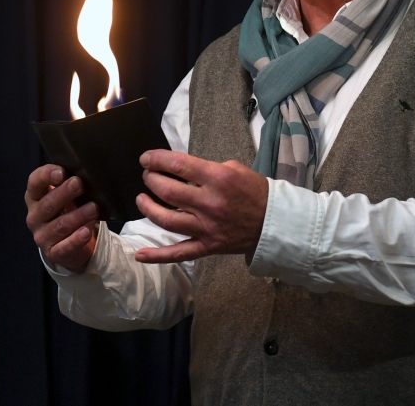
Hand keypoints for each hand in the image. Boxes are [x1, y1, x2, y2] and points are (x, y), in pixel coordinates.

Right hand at [25, 164, 98, 272]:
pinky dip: (76, 239)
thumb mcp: (67, 196)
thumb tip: (87, 174)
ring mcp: (42, 236)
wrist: (71, 244)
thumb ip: (71, 184)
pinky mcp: (53, 252)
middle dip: (64, 193)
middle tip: (79, 184)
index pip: (34, 182)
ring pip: (59, 226)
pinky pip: (65, 247)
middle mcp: (35, 216)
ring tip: (93, 208)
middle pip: (47, 204)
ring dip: (77, 216)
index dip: (47, 175)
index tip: (62, 172)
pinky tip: (86, 232)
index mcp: (35, 197)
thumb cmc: (68, 211)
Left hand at [134, 150, 268, 263]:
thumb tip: (179, 169)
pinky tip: (140, 254)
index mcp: (218, 179)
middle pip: (167, 190)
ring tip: (142, 198)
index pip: (177, 165)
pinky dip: (158, 256)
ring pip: (166, 219)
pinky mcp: (207, 246)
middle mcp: (209, 203)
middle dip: (151, 179)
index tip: (146, 158)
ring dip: (148, 207)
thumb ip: (206, 168)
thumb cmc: (254, 191)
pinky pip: (179, 253)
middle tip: (147, 175)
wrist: (274, 221)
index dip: (156, 159)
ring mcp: (206, 227)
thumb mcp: (234, 168)